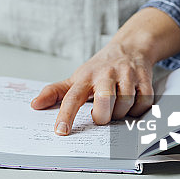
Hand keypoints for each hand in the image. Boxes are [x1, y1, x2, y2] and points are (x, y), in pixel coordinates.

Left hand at [30, 7, 179, 134]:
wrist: (129, 47)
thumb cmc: (100, 68)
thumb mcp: (76, 78)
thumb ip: (55, 92)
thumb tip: (34, 105)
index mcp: (85, 76)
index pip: (72, 97)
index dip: (66, 115)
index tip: (61, 131)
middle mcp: (106, 74)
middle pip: (104, 101)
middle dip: (102, 116)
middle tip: (101, 115)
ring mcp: (126, 75)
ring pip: (124, 105)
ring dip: (120, 114)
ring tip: (116, 107)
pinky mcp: (145, 80)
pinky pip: (142, 104)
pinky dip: (136, 110)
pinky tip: (130, 104)